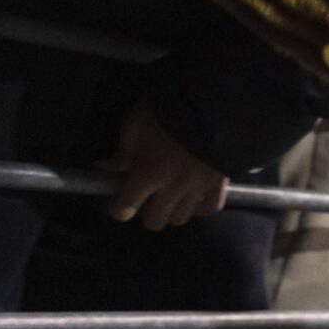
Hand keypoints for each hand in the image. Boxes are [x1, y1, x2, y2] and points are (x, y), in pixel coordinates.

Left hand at [97, 104, 228, 229]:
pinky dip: (200, 206)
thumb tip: (108, 168)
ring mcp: (198, 189)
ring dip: (172, 210)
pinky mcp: (220, 185)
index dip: (118, 209)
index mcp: (147, 175)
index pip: (125, 210)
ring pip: (181, 218)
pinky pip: (210, 208)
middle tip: (147, 197)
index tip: (118, 200)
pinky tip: (195, 196)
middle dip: (147, 212)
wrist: (214, 106)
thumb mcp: (136, 124)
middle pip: (155, 222)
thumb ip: (123, 150)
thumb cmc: (168, 113)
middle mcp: (171, 190)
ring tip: (171, 195)